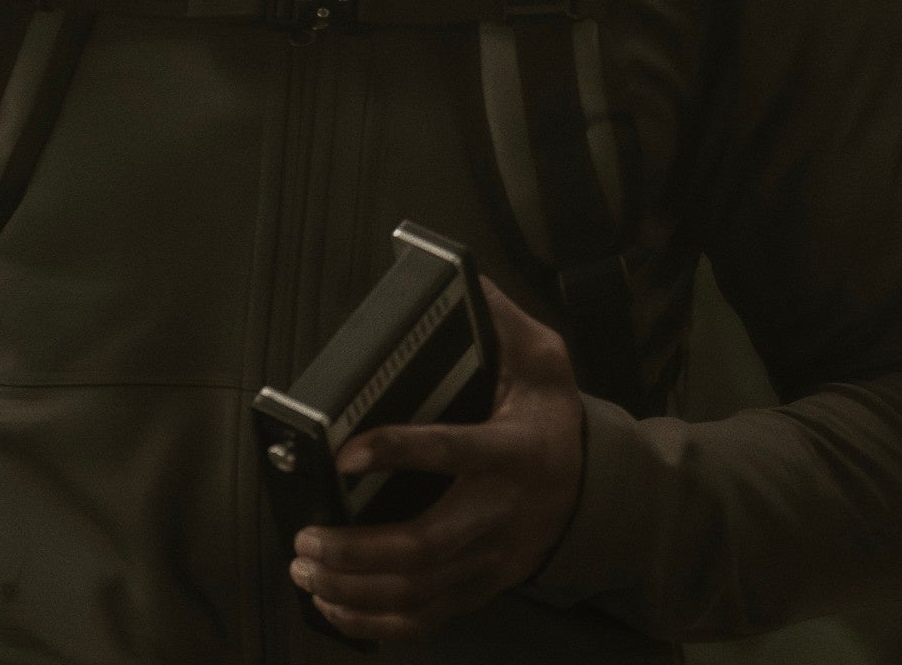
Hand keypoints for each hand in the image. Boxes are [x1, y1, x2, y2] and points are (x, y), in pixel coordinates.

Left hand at [290, 278, 585, 641]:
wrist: (596, 491)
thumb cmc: (553, 420)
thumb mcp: (544, 360)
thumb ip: (503, 323)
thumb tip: (464, 279)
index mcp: (515, 450)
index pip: (455, 452)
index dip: (399, 452)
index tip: (345, 452)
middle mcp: (500, 513)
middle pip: (425, 548)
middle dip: (357, 551)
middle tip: (306, 535)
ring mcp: (489, 559)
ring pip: (416, 592)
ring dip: (352, 587)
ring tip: (305, 565)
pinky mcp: (479, 586)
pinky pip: (423, 619)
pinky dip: (373, 622)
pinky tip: (334, 605)